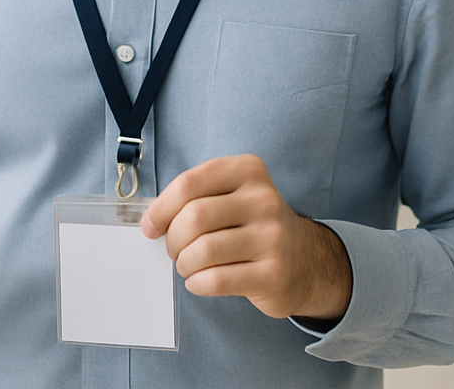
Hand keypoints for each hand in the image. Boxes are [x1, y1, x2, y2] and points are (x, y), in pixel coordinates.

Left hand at [140, 154, 352, 321]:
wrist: (304, 259)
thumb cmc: (251, 225)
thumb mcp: (229, 196)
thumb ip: (192, 199)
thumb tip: (149, 221)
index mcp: (248, 171)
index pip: (189, 184)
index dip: (161, 208)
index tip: (150, 226)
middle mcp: (264, 199)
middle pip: (194, 217)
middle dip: (173, 238)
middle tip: (174, 249)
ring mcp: (272, 237)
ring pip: (203, 250)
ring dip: (184, 263)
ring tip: (188, 265)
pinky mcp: (273, 273)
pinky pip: (216, 280)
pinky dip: (197, 283)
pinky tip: (200, 281)